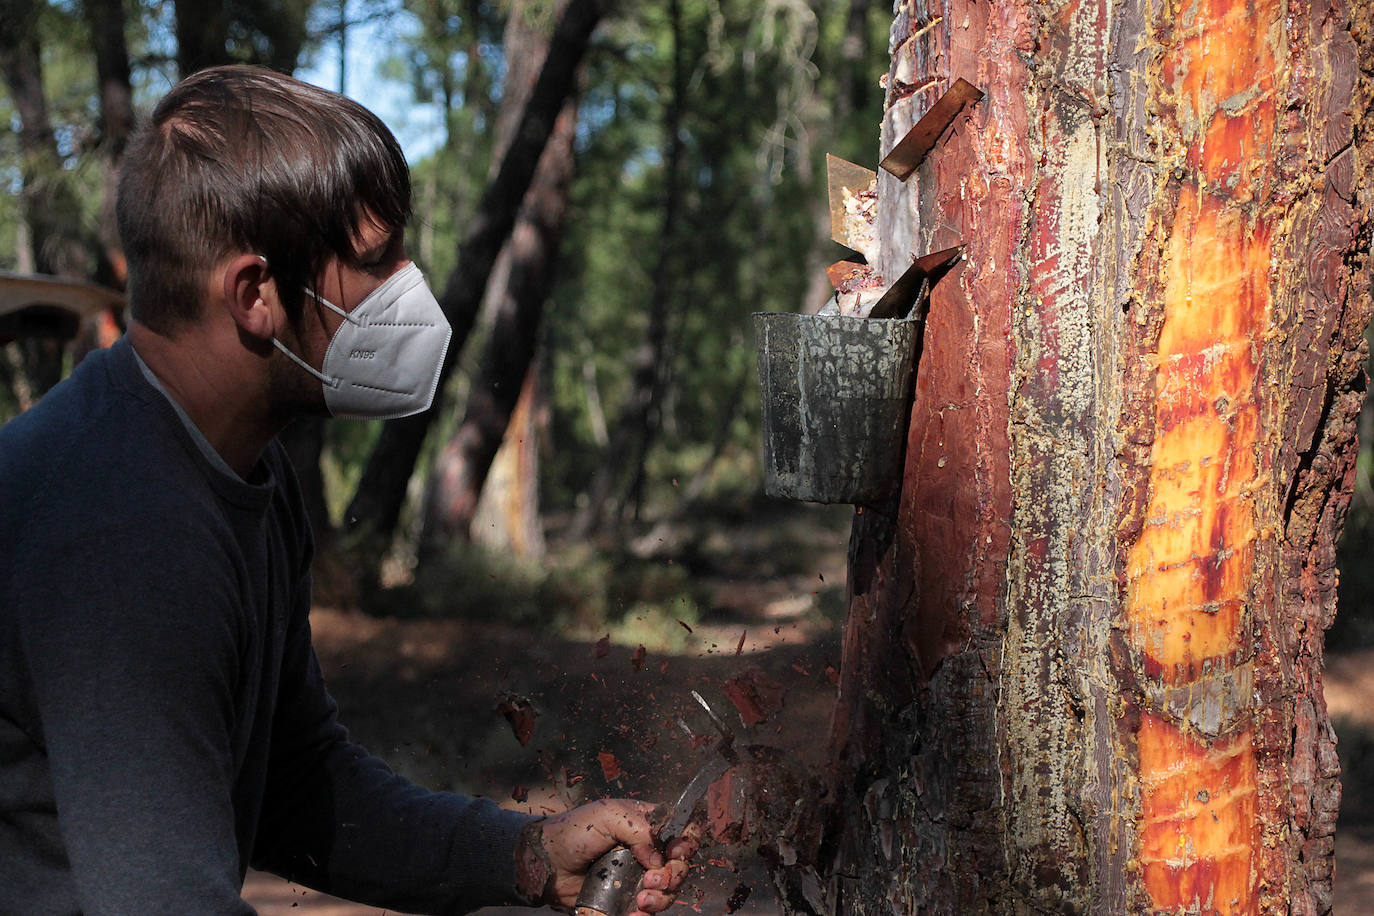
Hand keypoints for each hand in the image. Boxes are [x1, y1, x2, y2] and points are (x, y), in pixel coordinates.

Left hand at [517, 798, 697, 915]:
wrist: (546, 863)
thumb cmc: (574, 831)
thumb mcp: (609, 816)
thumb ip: (640, 829)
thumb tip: (658, 860)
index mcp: (649, 825)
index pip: (684, 831)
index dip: (689, 842)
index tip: (675, 852)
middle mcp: (648, 852)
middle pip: (681, 866)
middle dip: (673, 876)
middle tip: (651, 880)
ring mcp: (638, 877)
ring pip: (668, 892)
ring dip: (662, 899)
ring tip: (641, 901)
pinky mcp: (626, 900)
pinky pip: (647, 912)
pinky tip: (635, 914)